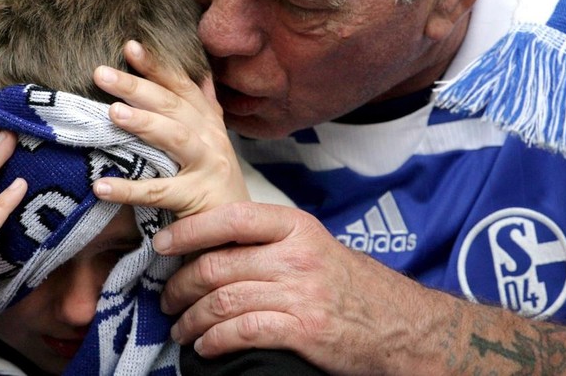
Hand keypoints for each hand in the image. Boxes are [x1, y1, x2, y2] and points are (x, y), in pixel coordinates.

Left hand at [92, 40, 248, 216]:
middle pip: (173, 105)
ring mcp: (209, 167)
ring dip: (144, 123)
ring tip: (112, 113)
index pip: (182, 86)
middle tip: (101, 73)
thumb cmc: (217, 184)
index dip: (157, 66)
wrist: (244, 232)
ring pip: (175, 138)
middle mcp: (211, 138)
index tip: (129, 47)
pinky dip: (129, 189)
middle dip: (137, 86)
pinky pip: (160, 192)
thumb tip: (200, 72)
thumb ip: (204, 108)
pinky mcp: (199, 199)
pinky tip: (101, 186)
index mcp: (208, 122)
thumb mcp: (213, 142)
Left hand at [152, 201, 455, 374]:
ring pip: (223, 300)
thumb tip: (212, 250)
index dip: (189, 230)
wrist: (403, 325)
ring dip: (191, 318)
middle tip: (167, 299)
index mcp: (296, 227)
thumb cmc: (351, 286)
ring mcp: (300, 293)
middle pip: (218, 265)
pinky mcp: (303, 329)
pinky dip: (214, 340)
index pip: (231, 218)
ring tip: (180, 329)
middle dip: (181, 285)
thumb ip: (269, 244)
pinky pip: (242, 331)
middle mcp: (296, 255)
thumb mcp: (314, 248)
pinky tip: (205, 346)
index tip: (163, 244)